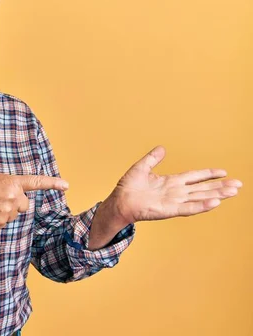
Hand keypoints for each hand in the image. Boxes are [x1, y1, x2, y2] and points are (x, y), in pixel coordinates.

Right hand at [0, 174, 68, 227]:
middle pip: (25, 204)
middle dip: (16, 203)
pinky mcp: (2, 222)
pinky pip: (6, 222)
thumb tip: (22, 199)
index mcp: (13, 182)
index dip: (52, 183)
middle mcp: (14, 195)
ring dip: (6, 211)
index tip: (66, 185)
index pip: (36, 182)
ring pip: (15, 214)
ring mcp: (9, 210)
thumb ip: (12, 187)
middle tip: (0, 199)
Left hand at [109, 146, 242, 223]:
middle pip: (203, 188)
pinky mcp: (169, 210)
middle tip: (239, 184)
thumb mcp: (141, 168)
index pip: (194, 177)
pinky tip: (215, 202)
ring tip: (233, 192)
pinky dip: (202, 206)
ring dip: (217, 195)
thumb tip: (162, 148)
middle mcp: (175, 192)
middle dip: (220, 186)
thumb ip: (152, 158)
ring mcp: (174, 201)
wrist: (119, 201)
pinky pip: (188, 208)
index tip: (223, 172)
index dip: (208, 174)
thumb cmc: (128, 187)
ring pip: (200, 198)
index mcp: (170, 182)